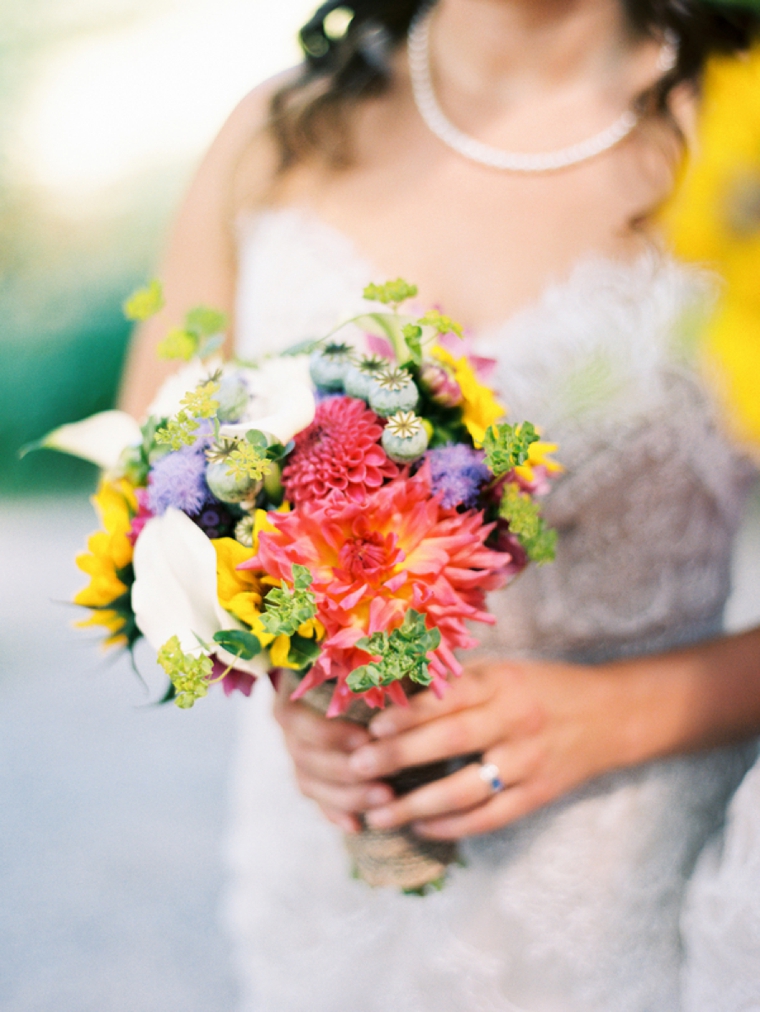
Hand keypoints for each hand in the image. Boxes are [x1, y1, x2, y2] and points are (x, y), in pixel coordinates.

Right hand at [273, 677, 395, 833]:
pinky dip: (336, 812)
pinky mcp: (311, 776)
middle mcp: (290, 724)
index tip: (368, 740)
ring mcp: (297, 752)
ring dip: (347, 796)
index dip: (329, 733)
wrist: (374, 677)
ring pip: (309, 782)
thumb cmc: (375, 664)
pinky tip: (358, 825)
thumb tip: (388, 669)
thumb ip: (374, 665)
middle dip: (345, 772)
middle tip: (385, 782)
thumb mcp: (373, 660)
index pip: (295, 719)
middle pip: (303, 756)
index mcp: (294, 691)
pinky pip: (317, 800)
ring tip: (385, 801)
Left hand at [351, 657, 625, 838]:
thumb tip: (394, 695)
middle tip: (356, 767)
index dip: (408, 713)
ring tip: (377, 813)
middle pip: (451, 741)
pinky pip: (490, 817)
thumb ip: (460, 686)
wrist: (611, 714)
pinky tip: (421, 829)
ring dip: (417, 805)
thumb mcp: (505, 672)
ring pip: (466, 789)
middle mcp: (515, 721)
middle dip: (399, 756)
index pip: (449, 698)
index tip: (371, 726)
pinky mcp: (538, 794)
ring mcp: (528, 762)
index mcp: (503, 683)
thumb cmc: (544, 687)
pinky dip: (453, 826)